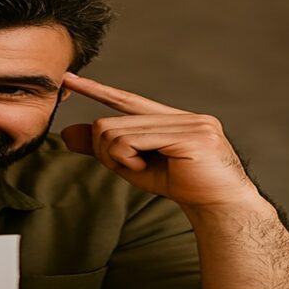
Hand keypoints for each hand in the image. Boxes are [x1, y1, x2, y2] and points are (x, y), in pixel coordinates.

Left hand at [59, 72, 258, 207]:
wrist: (220, 208)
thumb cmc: (181, 186)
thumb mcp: (134, 166)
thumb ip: (104, 148)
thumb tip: (68, 133)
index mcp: (172, 118)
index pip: (127, 99)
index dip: (98, 90)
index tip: (70, 79)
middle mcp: (183, 115)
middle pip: (113, 121)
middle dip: (107, 150)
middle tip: (126, 167)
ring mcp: (190, 123)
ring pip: (119, 132)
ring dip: (118, 158)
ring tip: (140, 168)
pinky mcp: (191, 136)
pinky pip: (134, 141)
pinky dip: (127, 160)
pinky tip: (144, 168)